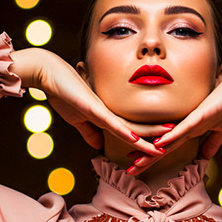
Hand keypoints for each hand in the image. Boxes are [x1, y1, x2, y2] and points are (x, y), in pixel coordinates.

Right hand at [9, 48, 164, 156]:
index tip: (160, 148)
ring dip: (148, 137)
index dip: (146, 140)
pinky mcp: (93, 108)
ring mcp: (103, 110)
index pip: (131, 131)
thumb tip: (99, 146)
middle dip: (155, 140)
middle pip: (138, 129)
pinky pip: (113, 123)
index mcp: (108, 115)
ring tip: (166, 145)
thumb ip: (89, 132)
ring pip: (131, 128)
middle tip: (174, 147)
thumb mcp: (77, 118)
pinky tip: (138, 140)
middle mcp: (110, 112)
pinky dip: (126, 133)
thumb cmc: (62, 92)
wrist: (48, 73)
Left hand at [127, 58, 221, 175]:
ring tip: (135, 162)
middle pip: (161, 144)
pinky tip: (157, 146)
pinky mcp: (201, 114)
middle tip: (129, 170)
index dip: (152, 156)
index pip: (168, 145)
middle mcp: (187, 124)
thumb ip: (211, 143)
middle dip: (145, 158)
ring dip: (151, 151)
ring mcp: (193, 119)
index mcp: (191, 128)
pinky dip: (170, 137)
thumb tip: (204, 158)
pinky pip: (183, 128)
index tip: (138, 165)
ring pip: (167, 138)